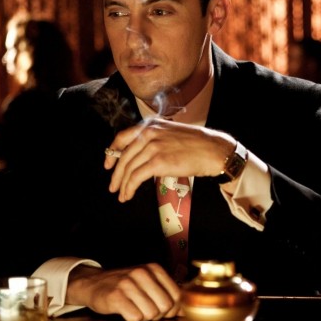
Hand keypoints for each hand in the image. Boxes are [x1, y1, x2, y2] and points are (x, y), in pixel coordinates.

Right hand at [66, 263, 184, 320]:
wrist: (92, 283)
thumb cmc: (124, 285)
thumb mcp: (147, 281)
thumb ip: (166, 292)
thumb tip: (186, 310)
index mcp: (154, 269)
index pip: (176, 295)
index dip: (171, 308)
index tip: (161, 308)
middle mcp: (142, 273)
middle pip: (165, 306)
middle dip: (158, 314)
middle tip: (145, 309)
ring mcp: (128, 284)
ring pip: (151, 313)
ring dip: (143, 316)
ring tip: (134, 308)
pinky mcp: (116, 296)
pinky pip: (135, 317)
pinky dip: (131, 319)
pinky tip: (124, 311)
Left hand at [104, 118, 234, 201]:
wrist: (213, 150)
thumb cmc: (198, 144)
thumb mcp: (172, 133)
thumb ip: (156, 140)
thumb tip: (143, 157)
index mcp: (151, 125)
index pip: (122, 137)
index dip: (112, 152)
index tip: (108, 164)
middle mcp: (149, 133)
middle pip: (124, 156)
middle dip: (116, 174)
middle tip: (113, 186)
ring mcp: (152, 147)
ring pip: (129, 168)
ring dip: (123, 184)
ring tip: (122, 195)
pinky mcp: (158, 162)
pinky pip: (136, 177)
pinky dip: (129, 188)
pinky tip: (128, 194)